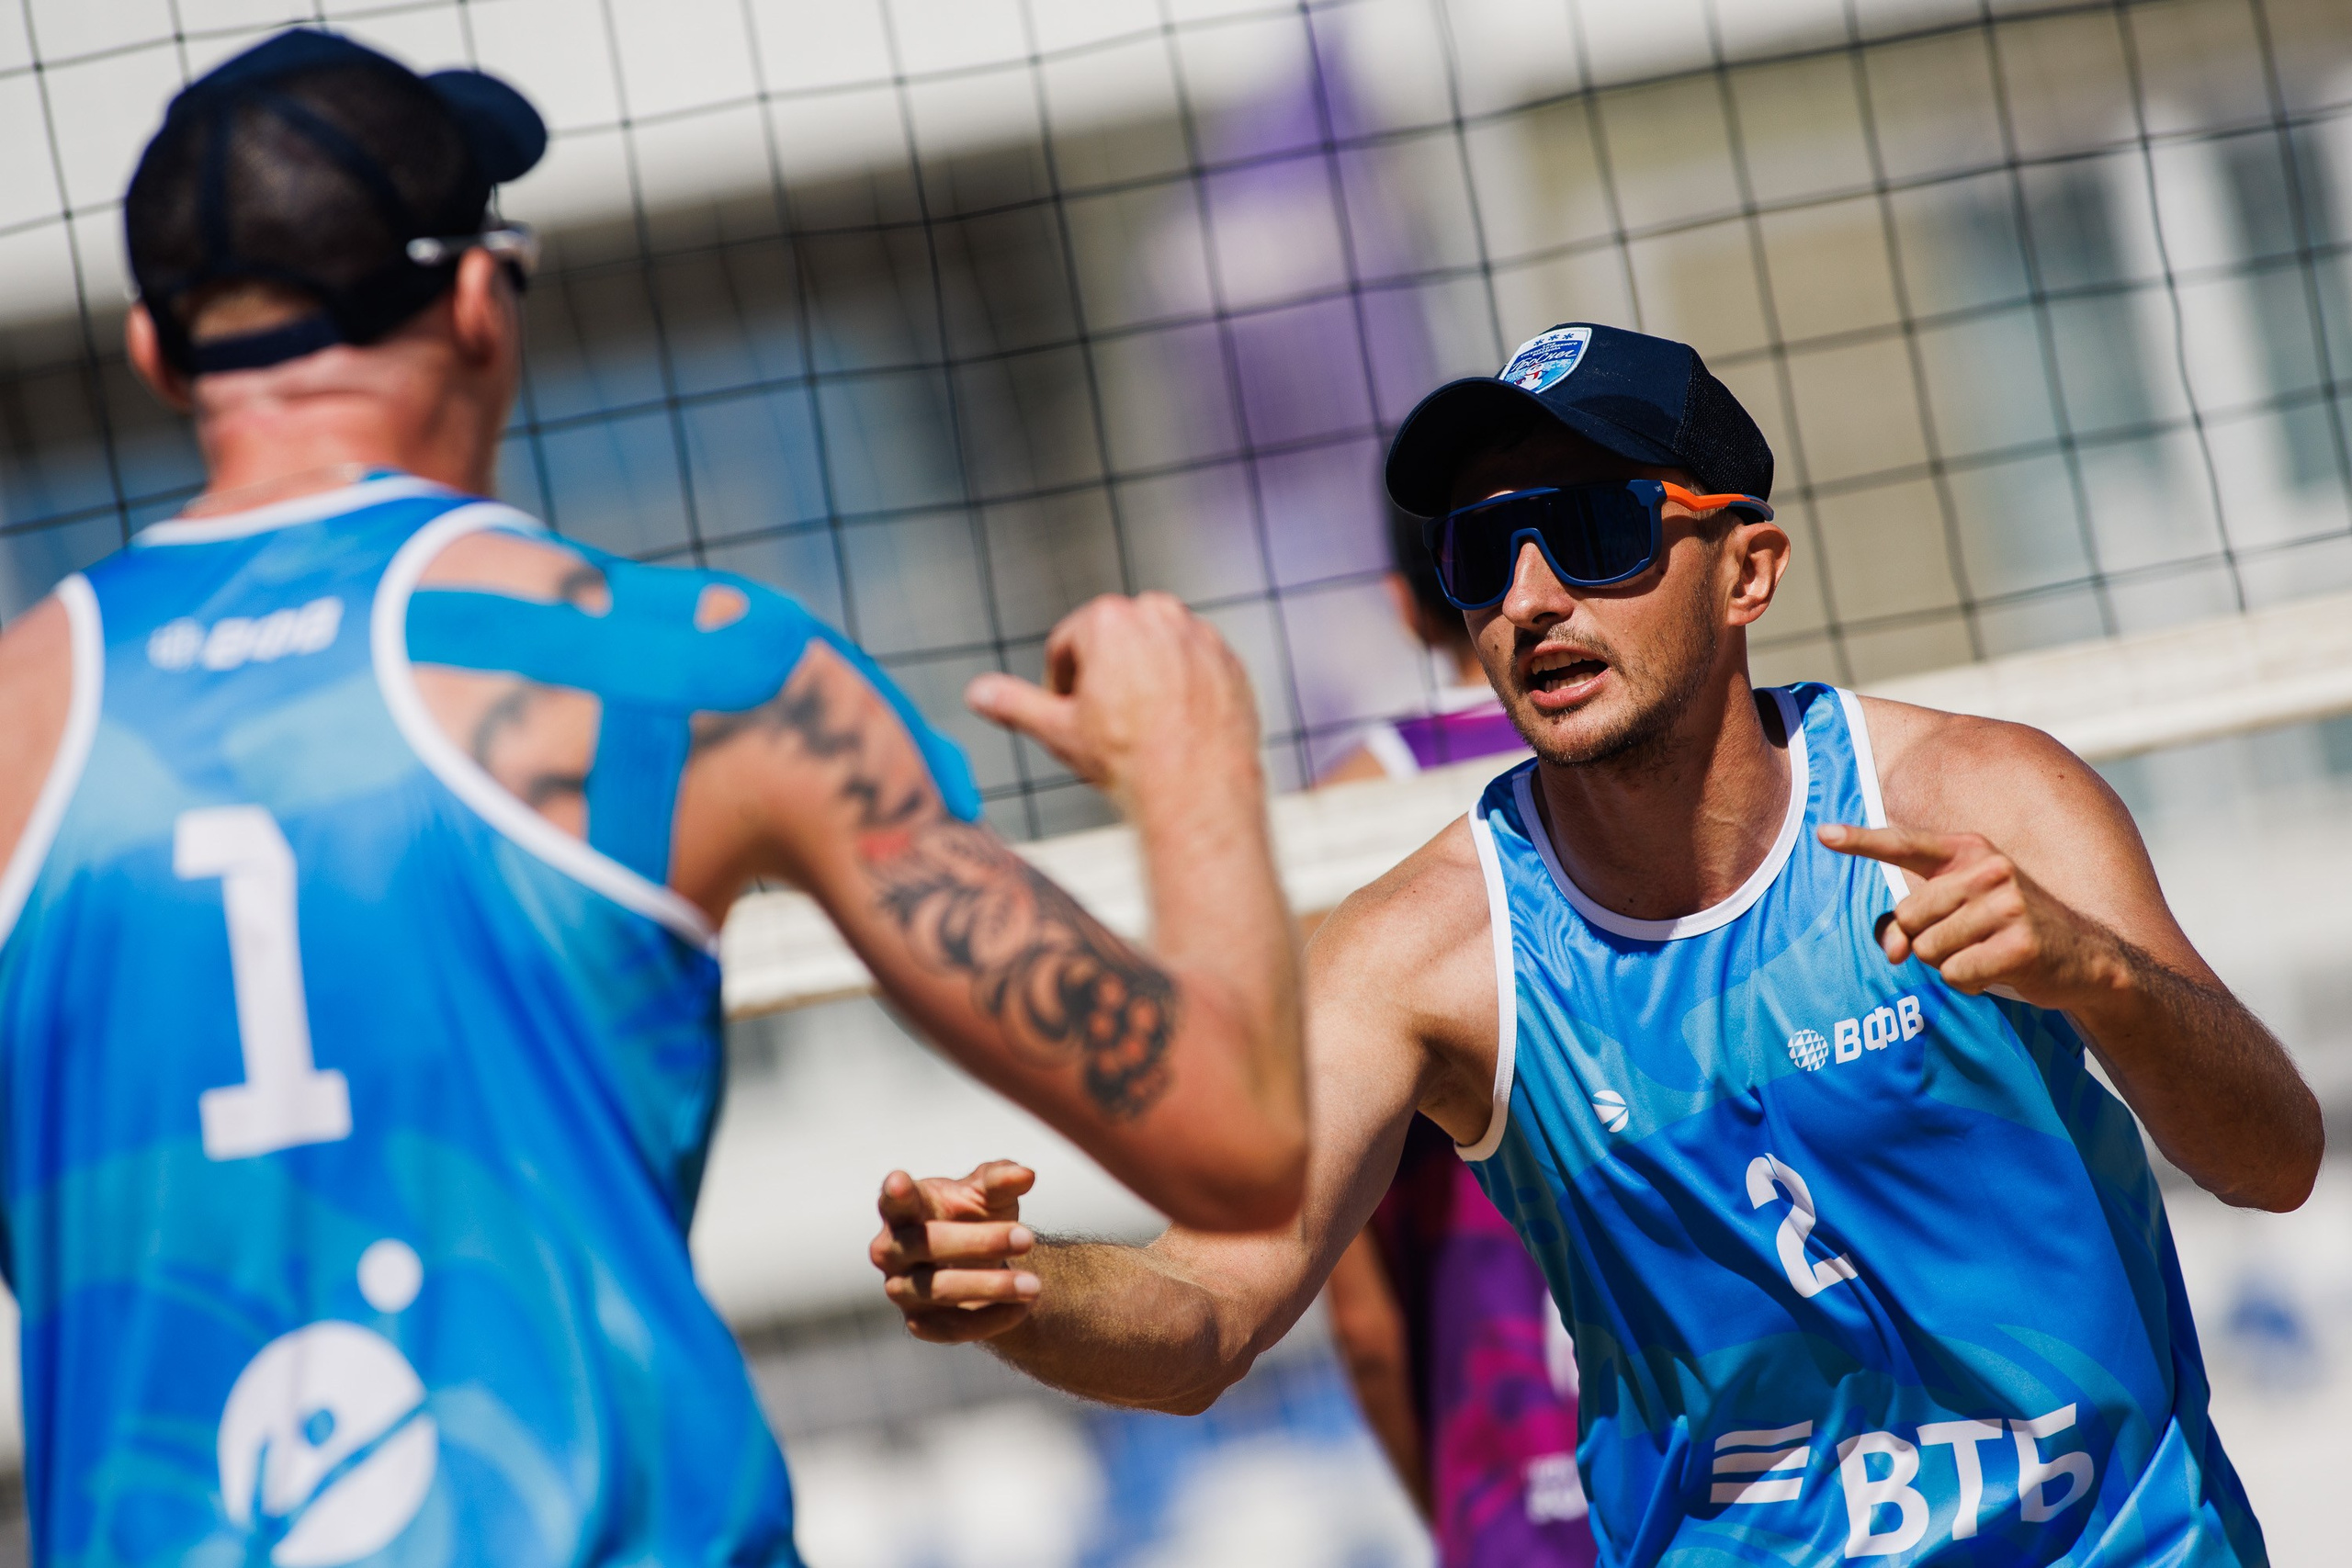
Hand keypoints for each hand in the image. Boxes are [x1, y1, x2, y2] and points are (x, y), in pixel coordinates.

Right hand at [870, 1160, 1040, 1343]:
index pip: (893, 1200)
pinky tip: (1022, 1308)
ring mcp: (900, 1289)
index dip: (895, 1193)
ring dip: (990, 1286)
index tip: (900, 1181)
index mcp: (904, 1210)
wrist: (981, 1263)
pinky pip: (951, 1327)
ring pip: (939, 1289)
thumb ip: (1002, 1180)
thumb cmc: (976, 1215)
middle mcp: (891, 1250)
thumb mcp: (989, 1193)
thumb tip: (1026, 1175)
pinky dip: (990, 1318)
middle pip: (925, 1244)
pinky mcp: (918, 1324)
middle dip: (978, 1242)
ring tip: (1035, 1285)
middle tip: (1028, 1239)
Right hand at [964, 593, 1259, 810]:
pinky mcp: (1231, 661)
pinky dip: (1184, 691)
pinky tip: (1177, 730)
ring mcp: (1200, 636)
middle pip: (1114, 644)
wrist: (1198, 791)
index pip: (1068, 645)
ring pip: (1156, 653)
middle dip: (1105, 678)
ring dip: (1145, 681)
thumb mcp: (1058, 731)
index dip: (1061, 686)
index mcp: (1109, 619)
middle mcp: (1159, 614)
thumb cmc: (1128, 760)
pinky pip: (1196, 669)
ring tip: (1143, 730)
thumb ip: (1014, 704)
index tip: (1071, 717)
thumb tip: (977, 693)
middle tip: (1107, 726)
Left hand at [1819, 824, 2122, 1009]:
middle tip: (1963, 942)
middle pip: (1908, 916)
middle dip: (1923, 941)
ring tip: (1984, 954)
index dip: (1860, 841)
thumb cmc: (2006, 930)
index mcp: (1969, 850)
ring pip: (1929, 949)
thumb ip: (1912, 922)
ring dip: (1948, 964)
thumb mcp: (1960, 911)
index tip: (1822, 833)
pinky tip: (1997, 971)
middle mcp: (1988, 868)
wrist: (2084, 957)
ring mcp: (2008, 904)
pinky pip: (1956, 974)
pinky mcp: (2021, 943)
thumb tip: (1889, 950)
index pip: (1905, 843)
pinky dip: (1968, 984)